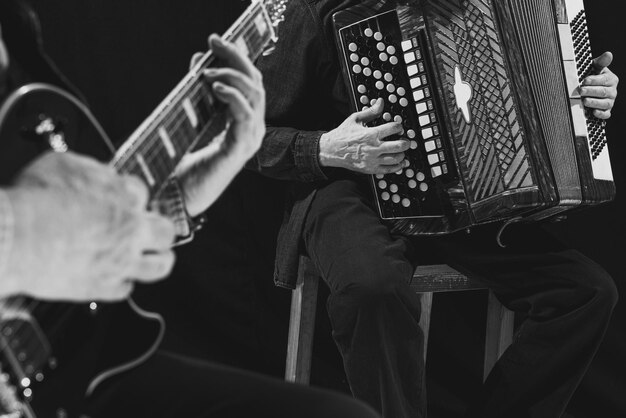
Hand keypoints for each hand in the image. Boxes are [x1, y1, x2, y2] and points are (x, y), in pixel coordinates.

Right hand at [2, 152, 175, 300]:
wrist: (17, 236)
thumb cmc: (33, 199)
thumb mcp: (64, 164)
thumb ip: (91, 171)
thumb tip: (97, 173)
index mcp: (123, 195)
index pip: (142, 192)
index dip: (131, 197)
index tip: (124, 201)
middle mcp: (129, 228)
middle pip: (166, 230)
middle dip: (160, 229)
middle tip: (151, 231)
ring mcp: (121, 259)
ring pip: (160, 265)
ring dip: (159, 260)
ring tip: (155, 258)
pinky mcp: (104, 286)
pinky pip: (125, 289)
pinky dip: (120, 283)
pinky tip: (113, 277)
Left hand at [174, 34, 265, 216]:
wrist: (182, 195)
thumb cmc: (187, 161)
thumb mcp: (194, 118)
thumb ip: (199, 92)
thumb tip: (198, 61)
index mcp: (243, 122)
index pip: (250, 83)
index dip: (236, 58)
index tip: (215, 41)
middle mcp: (252, 129)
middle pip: (255, 84)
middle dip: (236, 58)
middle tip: (214, 42)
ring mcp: (250, 139)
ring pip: (254, 96)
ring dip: (231, 76)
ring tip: (207, 70)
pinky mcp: (240, 149)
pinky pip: (244, 115)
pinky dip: (232, 97)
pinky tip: (215, 87)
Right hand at [318, 98, 408, 174]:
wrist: (331, 150)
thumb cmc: (343, 134)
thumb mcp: (355, 119)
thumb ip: (370, 111)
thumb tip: (380, 102)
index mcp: (371, 134)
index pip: (394, 128)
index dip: (399, 126)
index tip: (398, 127)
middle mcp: (373, 148)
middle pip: (399, 145)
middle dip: (406, 142)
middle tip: (406, 140)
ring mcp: (373, 160)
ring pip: (396, 158)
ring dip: (402, 154)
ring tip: (402, 151)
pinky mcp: (371, 169)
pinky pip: (389, 170)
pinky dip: (397, 166)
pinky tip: (400, 162)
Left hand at [580, 51, 618, 118]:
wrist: (591, 89)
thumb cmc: (593, 76)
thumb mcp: (595, 68)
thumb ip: (601, 62)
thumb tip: (608, 54)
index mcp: (611, 79)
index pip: (604, 80)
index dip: (594, 80)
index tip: (584, 80)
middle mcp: (612, 91)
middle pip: (603, 92)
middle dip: (591, 91)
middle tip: (581, 90)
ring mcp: (610, 101)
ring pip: (604, 103)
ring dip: (594, 103)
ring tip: (584, 101)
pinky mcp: (606, 111)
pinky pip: (606, 114)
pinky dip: (600, 114)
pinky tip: (594, 112)